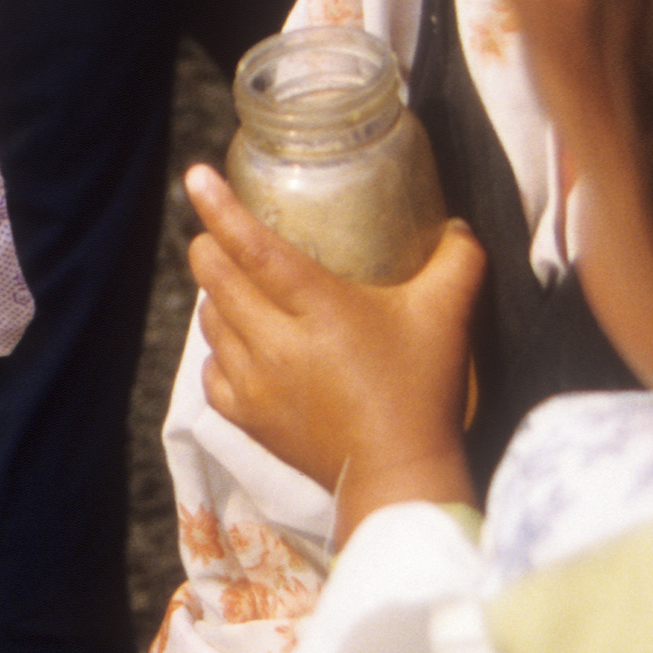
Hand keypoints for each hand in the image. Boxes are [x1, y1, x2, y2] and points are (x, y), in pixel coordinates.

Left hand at [186, 164, 484, 536]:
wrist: (398, 476)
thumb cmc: (423, 391)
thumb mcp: (446, 316)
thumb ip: (456, 261)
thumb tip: (455, 224)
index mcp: (319, 307)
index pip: (254, 247)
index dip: (221, 209)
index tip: (196, 176)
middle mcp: (276, 342)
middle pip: (218, 278)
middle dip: (207, 246)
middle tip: (214, 232)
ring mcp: (256, 383)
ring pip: (210, 322)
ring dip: (213, 296)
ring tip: (229, 283)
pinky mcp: (249, 419)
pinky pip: (210, 373)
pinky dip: (216, 350)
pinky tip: (232, 343)